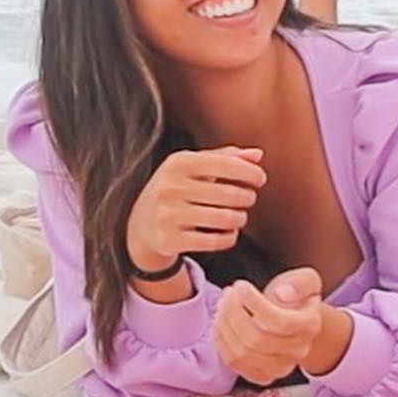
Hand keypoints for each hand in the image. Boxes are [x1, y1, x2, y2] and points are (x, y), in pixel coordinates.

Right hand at [125, 147, 265, 272]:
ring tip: (239, 216)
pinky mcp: (169, 241)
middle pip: (230, 194)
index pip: (227, 164)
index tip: (260, 180)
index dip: (250, 173)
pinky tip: (229, 232)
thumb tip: (258, 155)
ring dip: (241, 218)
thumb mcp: (195, 166)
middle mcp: (170, 187)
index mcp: (178, 162)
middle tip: (248, 199)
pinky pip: (216, 241)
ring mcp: (167, 215)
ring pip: (226, 218)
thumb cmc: (177, 189)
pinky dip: (230, 237)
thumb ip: (227, 157)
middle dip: (247, 197)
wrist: (138, 226)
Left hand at [212, 267, 323, 386]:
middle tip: (228, 293)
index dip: (255, 304)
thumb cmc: (298, 297)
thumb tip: (281, 295)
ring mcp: (280, 367)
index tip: (241, 285)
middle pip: (257, 339)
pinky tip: (220, 322)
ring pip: (242, 353)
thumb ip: (298, 283)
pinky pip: (234, 363)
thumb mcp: (306, 280)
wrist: (298, 321)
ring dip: (225, 327)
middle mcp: (298, 351)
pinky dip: (221, 342)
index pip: (280, 321)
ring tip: (222, 305)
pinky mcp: (262, 376)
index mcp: (310, 326)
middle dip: (235, 314)